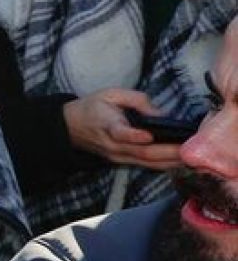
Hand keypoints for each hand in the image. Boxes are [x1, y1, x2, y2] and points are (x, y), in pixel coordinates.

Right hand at [63, 88, 186, 169]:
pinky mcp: (122, 162)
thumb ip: (136, 99)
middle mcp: (112, 145)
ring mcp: (117, 156)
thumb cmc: (92, 107)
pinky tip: (179, 162)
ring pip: (147, 163)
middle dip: (167, 153)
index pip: (120, 133)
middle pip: (142, 153)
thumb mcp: (110, 94)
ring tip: (190, 158)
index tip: (149, 135)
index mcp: (106, 125)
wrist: (70, 126)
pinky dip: (164, 165)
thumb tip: (160, 113)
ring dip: (169, 162)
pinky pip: (146, 166)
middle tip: (188, 150)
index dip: (134, 135)